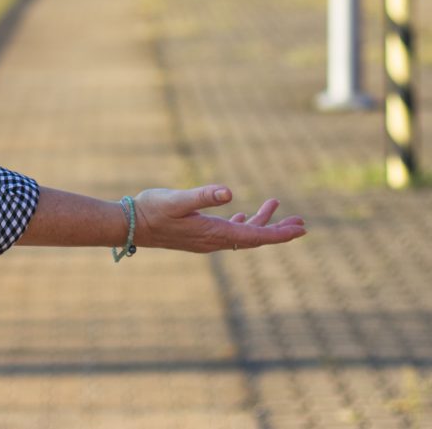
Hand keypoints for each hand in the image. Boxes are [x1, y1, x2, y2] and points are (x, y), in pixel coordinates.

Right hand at [132, 185, 304, 252]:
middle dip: (278, 230)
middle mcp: (214, 240)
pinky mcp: (198, 235)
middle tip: (302, 223)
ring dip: (261, 222)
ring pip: (242, 233)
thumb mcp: (177, 199)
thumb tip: (228, 192)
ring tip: (275, 206)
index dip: (280, 233)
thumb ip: (202, 196)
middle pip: (254, 237)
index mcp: (214, 232)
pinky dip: (242, 223)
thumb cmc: (152, 210)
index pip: (255, 236)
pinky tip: (242, 214)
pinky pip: (228, 232)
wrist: (130, 225)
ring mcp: (206, 239)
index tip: (301, 229)